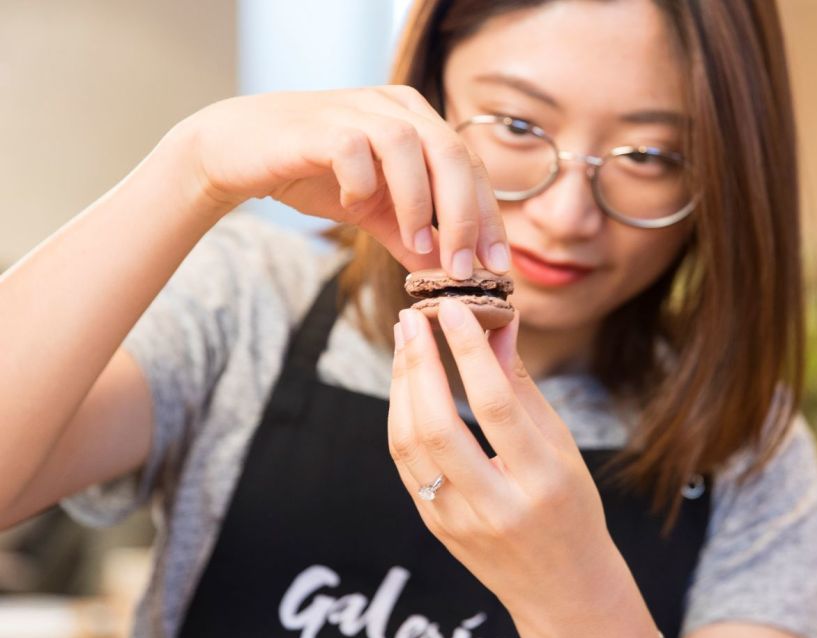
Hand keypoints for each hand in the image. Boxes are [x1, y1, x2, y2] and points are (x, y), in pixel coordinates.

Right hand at [166, 87, 508, 276]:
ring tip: (418, 245)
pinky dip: (362, 183)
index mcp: (418, 122)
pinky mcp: (320, 124)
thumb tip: (450, 273)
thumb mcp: (373, 210)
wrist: (239, 151)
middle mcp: (395, 107)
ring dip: (420, 203)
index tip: (497, 264)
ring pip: (410, 146)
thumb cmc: (313, 173)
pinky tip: (353, 206)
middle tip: (463, 268)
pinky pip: (355, 149)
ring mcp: (358, 109)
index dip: (488, 215)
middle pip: (452, 153)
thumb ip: (411, 235)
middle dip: (465, 216)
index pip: (470, 166)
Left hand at [387, 300, 657, 637]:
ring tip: (405, 341)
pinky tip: (406, 384)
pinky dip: (401, 417)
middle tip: (413, 317)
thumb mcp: (562, 447)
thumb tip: (501, 325)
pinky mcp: (434, 527)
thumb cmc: (571, 510)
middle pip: (439, 426)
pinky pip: (406, 464)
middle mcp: (496, 505)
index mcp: (541, 482)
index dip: (469, 352)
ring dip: (401, 386)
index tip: (451, 308)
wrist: (562, 589)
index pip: (496, 406)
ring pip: (410, 445)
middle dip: (419, 364)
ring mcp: (458, 521)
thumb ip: (523, 388)